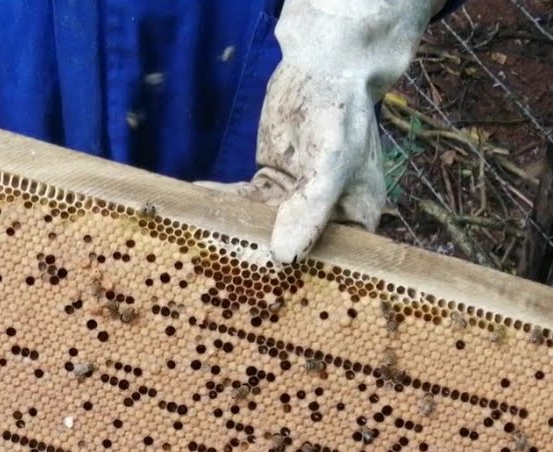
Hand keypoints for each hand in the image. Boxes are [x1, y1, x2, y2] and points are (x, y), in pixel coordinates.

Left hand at [198, 0, 444, 263]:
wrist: (324, 66)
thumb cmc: (341, 114)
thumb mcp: (332, 164)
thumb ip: (310, 210)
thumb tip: (285, 257)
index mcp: (354, 219)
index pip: (325, 257)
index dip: (295, 275)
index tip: (259, 284)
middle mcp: (325, 216)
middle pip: (288, 244)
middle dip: (255, 253)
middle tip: (219, 260)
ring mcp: (295, 199)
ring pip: (261, 224)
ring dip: (233, 229)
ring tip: (201, 235)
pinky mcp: (271, 181)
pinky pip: (244, 200)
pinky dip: (223, 202)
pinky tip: (198, 202)